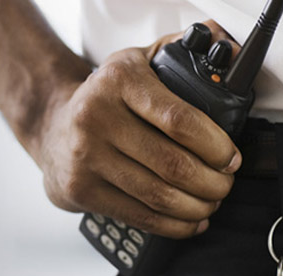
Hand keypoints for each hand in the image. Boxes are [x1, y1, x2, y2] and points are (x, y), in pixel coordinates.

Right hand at [33, 21, 242, 238]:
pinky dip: (173, 225)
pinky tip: (189, 220)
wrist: (51, 125)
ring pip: (158, 195)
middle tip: (225, 184)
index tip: (231, 157)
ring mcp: (86, 157)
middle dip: (212, 182)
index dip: (214, 145)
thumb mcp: (136, 64)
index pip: (178, 119)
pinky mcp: (81, 189)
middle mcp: (96, 117)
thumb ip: (178, 51)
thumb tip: (224, 41)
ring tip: (211, 202)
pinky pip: (138, 216)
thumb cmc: (105, 98)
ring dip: (197, 206)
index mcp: (118, 81)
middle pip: (172, 164)